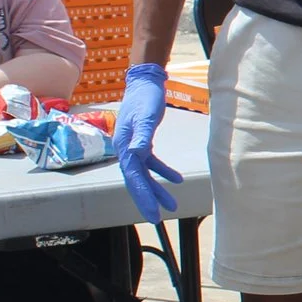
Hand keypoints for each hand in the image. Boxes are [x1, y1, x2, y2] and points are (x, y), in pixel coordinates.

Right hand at [113, 64, 180, 220]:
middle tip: (157, 218)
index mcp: (125, 147)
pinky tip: (177, 180)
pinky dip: (163, 172)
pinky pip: (151, 163)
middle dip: (147, 199)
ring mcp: (133, 147)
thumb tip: (138, 154)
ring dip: (156, 189)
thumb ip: (142, 135)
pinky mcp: (142, 142)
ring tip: (172, 204)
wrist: (144, 83)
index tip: (153, 212)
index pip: (133, 177)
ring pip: (144, 174)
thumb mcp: (146, 116)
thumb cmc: (145, 98)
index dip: (143, 195)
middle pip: (136, 180)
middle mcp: (126, 150)